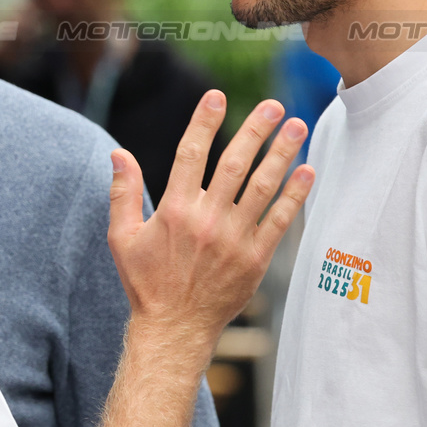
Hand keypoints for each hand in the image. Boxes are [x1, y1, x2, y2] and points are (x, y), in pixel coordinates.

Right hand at [107, 90, 314, 345]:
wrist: (174, 330)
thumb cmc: (146, 282)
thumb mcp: (122, 237)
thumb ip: (122, 193)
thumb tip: (118, 153)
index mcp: (174, 211)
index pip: (191, 154)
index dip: (204, 122)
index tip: (217, 96)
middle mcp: (207, 220)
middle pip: (234, 164)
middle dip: (255, 130)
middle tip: (272, 104)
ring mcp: (235, 240)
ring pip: (262, 187)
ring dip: (282, 153)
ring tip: (298, 126)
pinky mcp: (255, 259)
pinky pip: (280, 221)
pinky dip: (295, 195)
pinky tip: (307, 171)